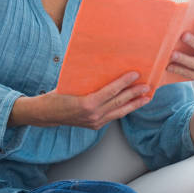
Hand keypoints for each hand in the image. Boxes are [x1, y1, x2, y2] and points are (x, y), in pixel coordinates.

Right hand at [8, 72, 150, 128]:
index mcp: (87, 104)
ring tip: (147, 97)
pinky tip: (132, 104)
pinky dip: (124, 109)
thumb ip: (89, 80)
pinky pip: (113, 116)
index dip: (125, 82)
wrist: (46, 114)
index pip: (111, 91)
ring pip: (119, 112)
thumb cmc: (57, 95)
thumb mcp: (72, 84)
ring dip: (134, 104)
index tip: (136, 75)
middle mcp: (93, 115)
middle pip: (119, 102)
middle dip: (135, 94)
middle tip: (148, 86)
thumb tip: (105, 67)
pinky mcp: (95, 125)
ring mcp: (95, 122)